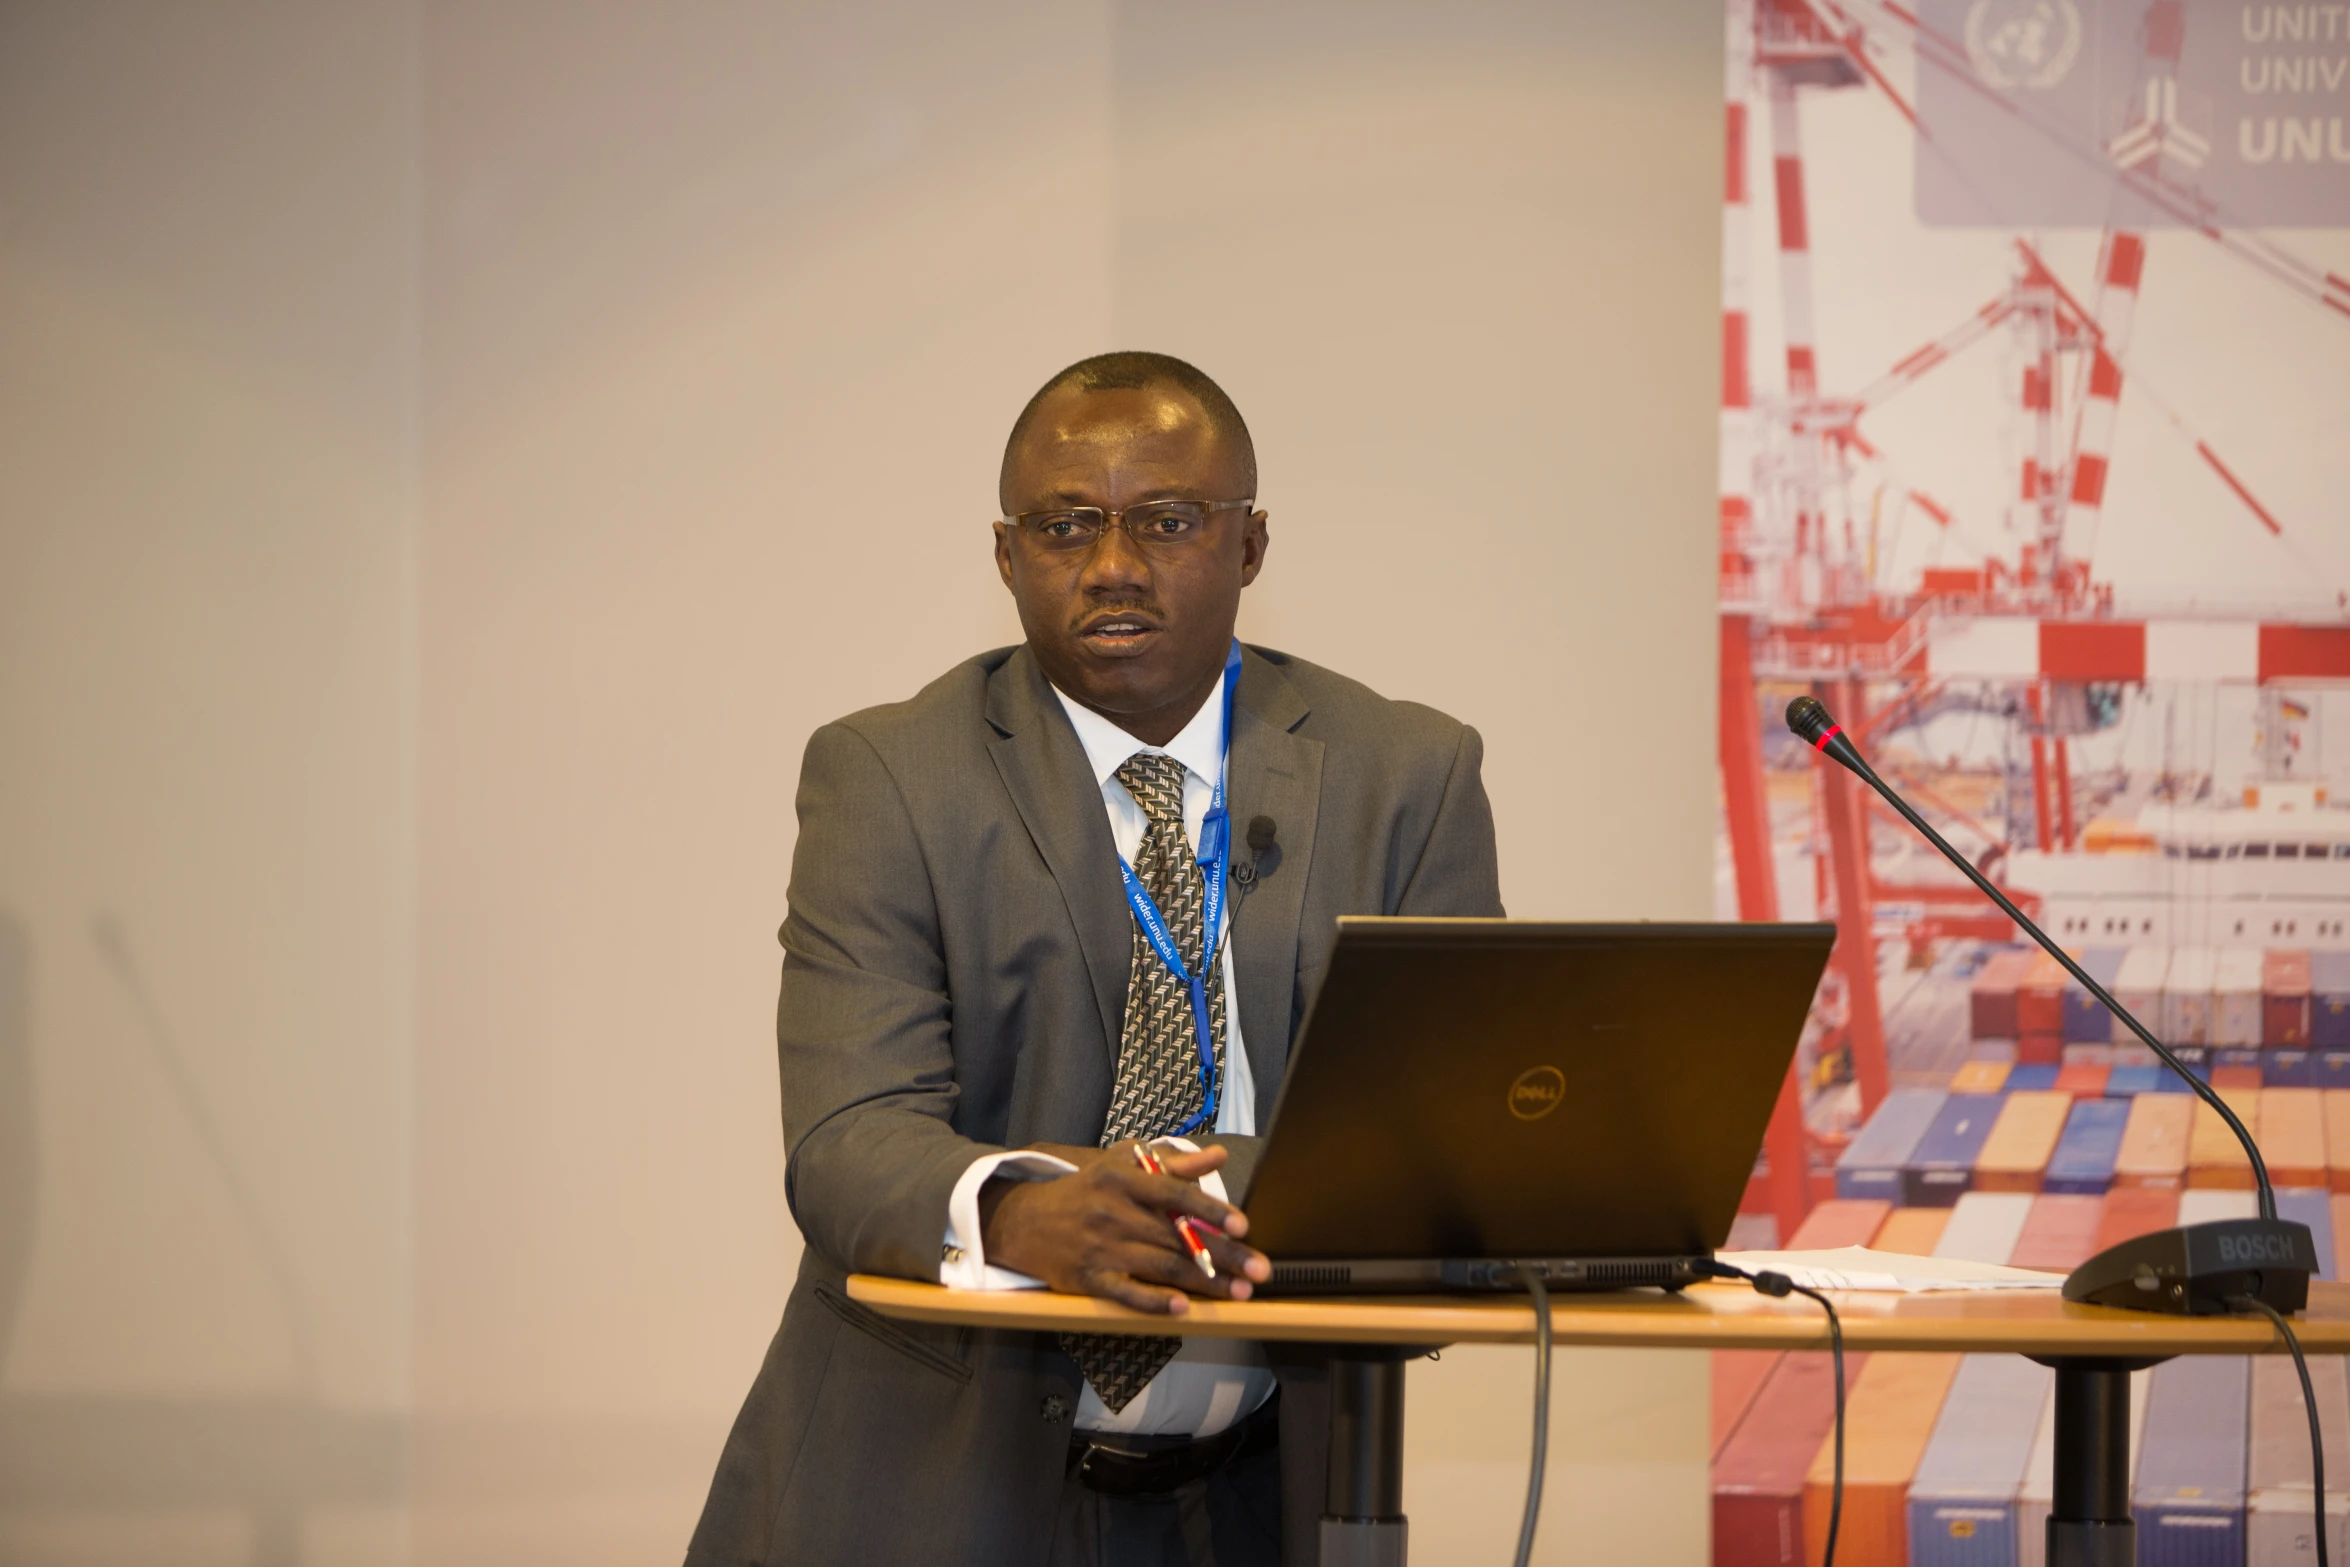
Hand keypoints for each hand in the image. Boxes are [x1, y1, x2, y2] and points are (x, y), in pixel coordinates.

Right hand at [979, 1141, 1271, 1313]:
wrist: (1025, 1221)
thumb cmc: (1085, 1190)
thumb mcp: (1121, 1165)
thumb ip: (1172, 1163)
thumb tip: (1217, 1156)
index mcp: (1123, 1180)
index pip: (1174, 1193)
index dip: (1210, 1210)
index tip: (1242, 1226)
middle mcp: (1113, 1213)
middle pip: (1178, 1236)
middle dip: (1224, 1255)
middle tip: (1261, 1270)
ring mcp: (1102, 1249)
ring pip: (1162, 1267)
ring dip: (1206, 1283)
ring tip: (1240, 1293)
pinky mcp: (1090, 1280)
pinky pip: (1129, 1294)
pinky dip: (1157, 1302)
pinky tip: (1184, 1308)